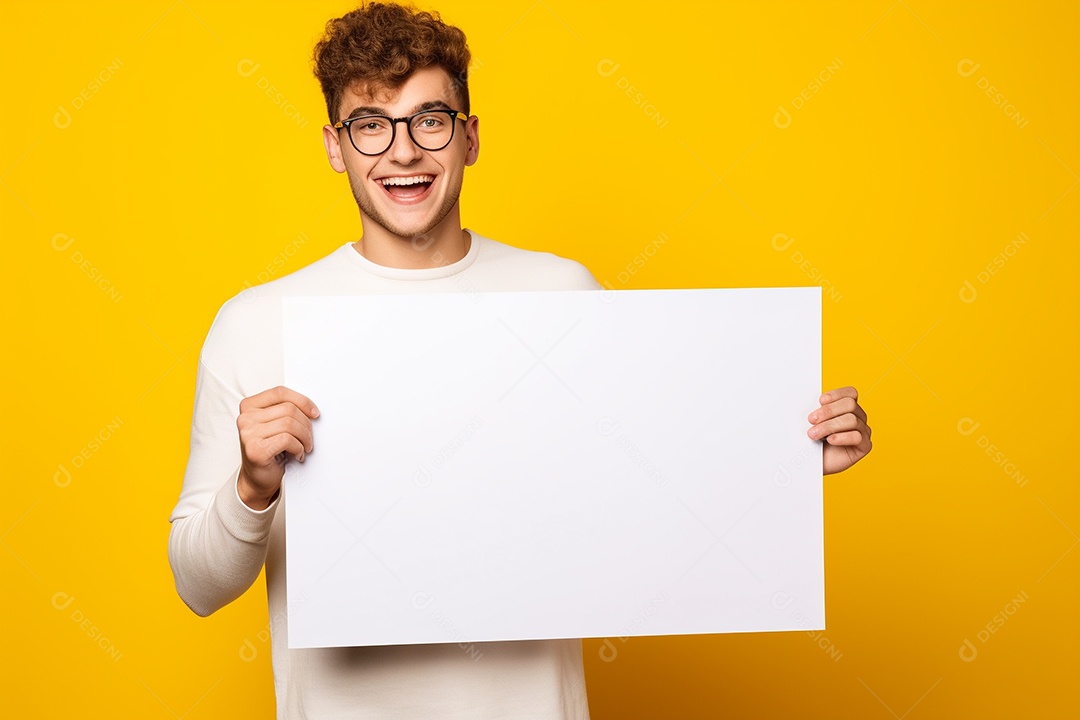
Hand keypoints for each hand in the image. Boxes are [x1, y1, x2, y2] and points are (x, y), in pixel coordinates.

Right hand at [236, 386, 319, 509]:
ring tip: (305, 447)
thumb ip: (285, 411)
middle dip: (306, 424)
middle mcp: (245, 418)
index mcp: (249, 406)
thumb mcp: (275, 425)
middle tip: (309, 438)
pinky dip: (298, 448)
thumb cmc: (269, 451)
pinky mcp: (256, 450)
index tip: (314, 413)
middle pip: (288, 409)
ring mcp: (248, 434)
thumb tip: (311, 408)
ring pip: (290, 424)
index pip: (280, 392)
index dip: (302, 401)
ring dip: (304, 437)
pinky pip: (287, 440)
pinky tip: (297, 454)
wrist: (257, 479)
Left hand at [807, 386, 871, 474]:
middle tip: (811, 420)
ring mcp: (863, 431)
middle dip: (828, 411)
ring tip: (814, 434)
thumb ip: (817, 409)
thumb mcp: (813, 421)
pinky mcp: (864, 446)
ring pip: (852, 420)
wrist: (810, 462)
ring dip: (829, 426)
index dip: (836, 394)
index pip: (850, 393)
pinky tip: (830, 440)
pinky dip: (842, 437)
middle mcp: (858, 417)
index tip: (820, 401)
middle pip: (850, 404)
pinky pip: (857, 436)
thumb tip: (811, 400)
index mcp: (848, 407)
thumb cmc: (812, 439)